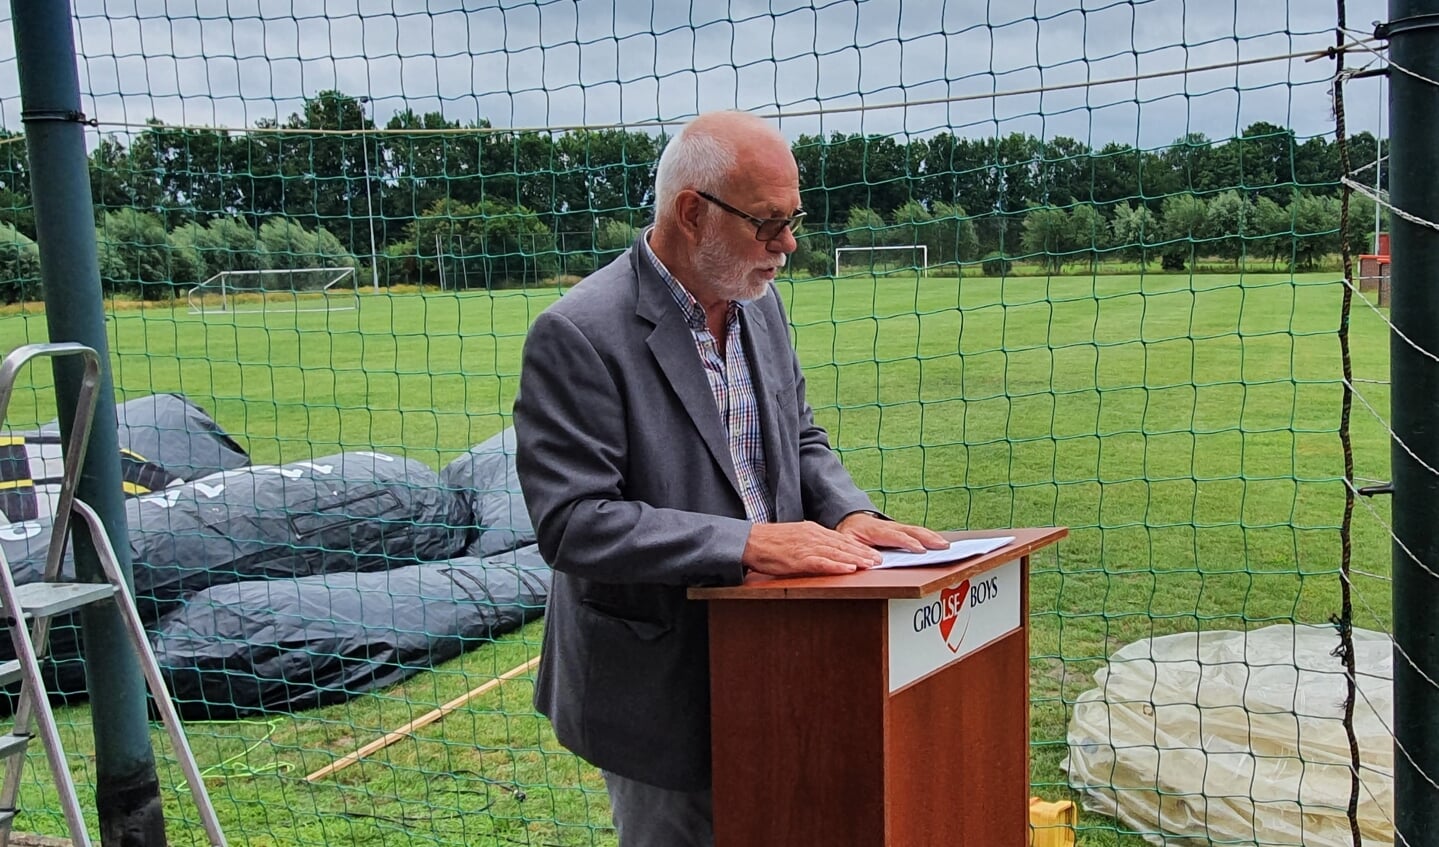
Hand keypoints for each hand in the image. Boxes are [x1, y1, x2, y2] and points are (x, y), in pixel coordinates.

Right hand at [741, 521, 883, 576]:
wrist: (750, 541)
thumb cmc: (769, 542)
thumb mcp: (794, 536)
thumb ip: (810, 541)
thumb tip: (824, 548)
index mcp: (812, 530)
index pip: (840, 538)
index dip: (858, 546)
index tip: (871, 552)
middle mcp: (813, 536)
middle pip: (843, 544)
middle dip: (863, 552)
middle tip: (879, 560)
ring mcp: (806, 547)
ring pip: (836, 553)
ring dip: (856, 559)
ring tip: (870, 565)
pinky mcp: (798, 558)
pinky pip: (821, 562)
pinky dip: (837, 566)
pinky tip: (849, 569)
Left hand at [835, 512, 948, 552]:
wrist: (850, 518)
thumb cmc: (849, 532)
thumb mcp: (846, 541)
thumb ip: (857, 551)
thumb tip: (875, 561)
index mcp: (876, 530)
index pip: (895, 536)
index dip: (908, 543)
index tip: (921, 550)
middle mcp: (890, 526)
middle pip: (912, 531)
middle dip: (928, 539)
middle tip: (943, 546)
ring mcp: (897, 527)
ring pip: (917, 530)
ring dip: (933, 537)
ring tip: (947, 546)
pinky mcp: (902, 530)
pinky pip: (917, 532)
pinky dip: (931, 536)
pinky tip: (941, 542)